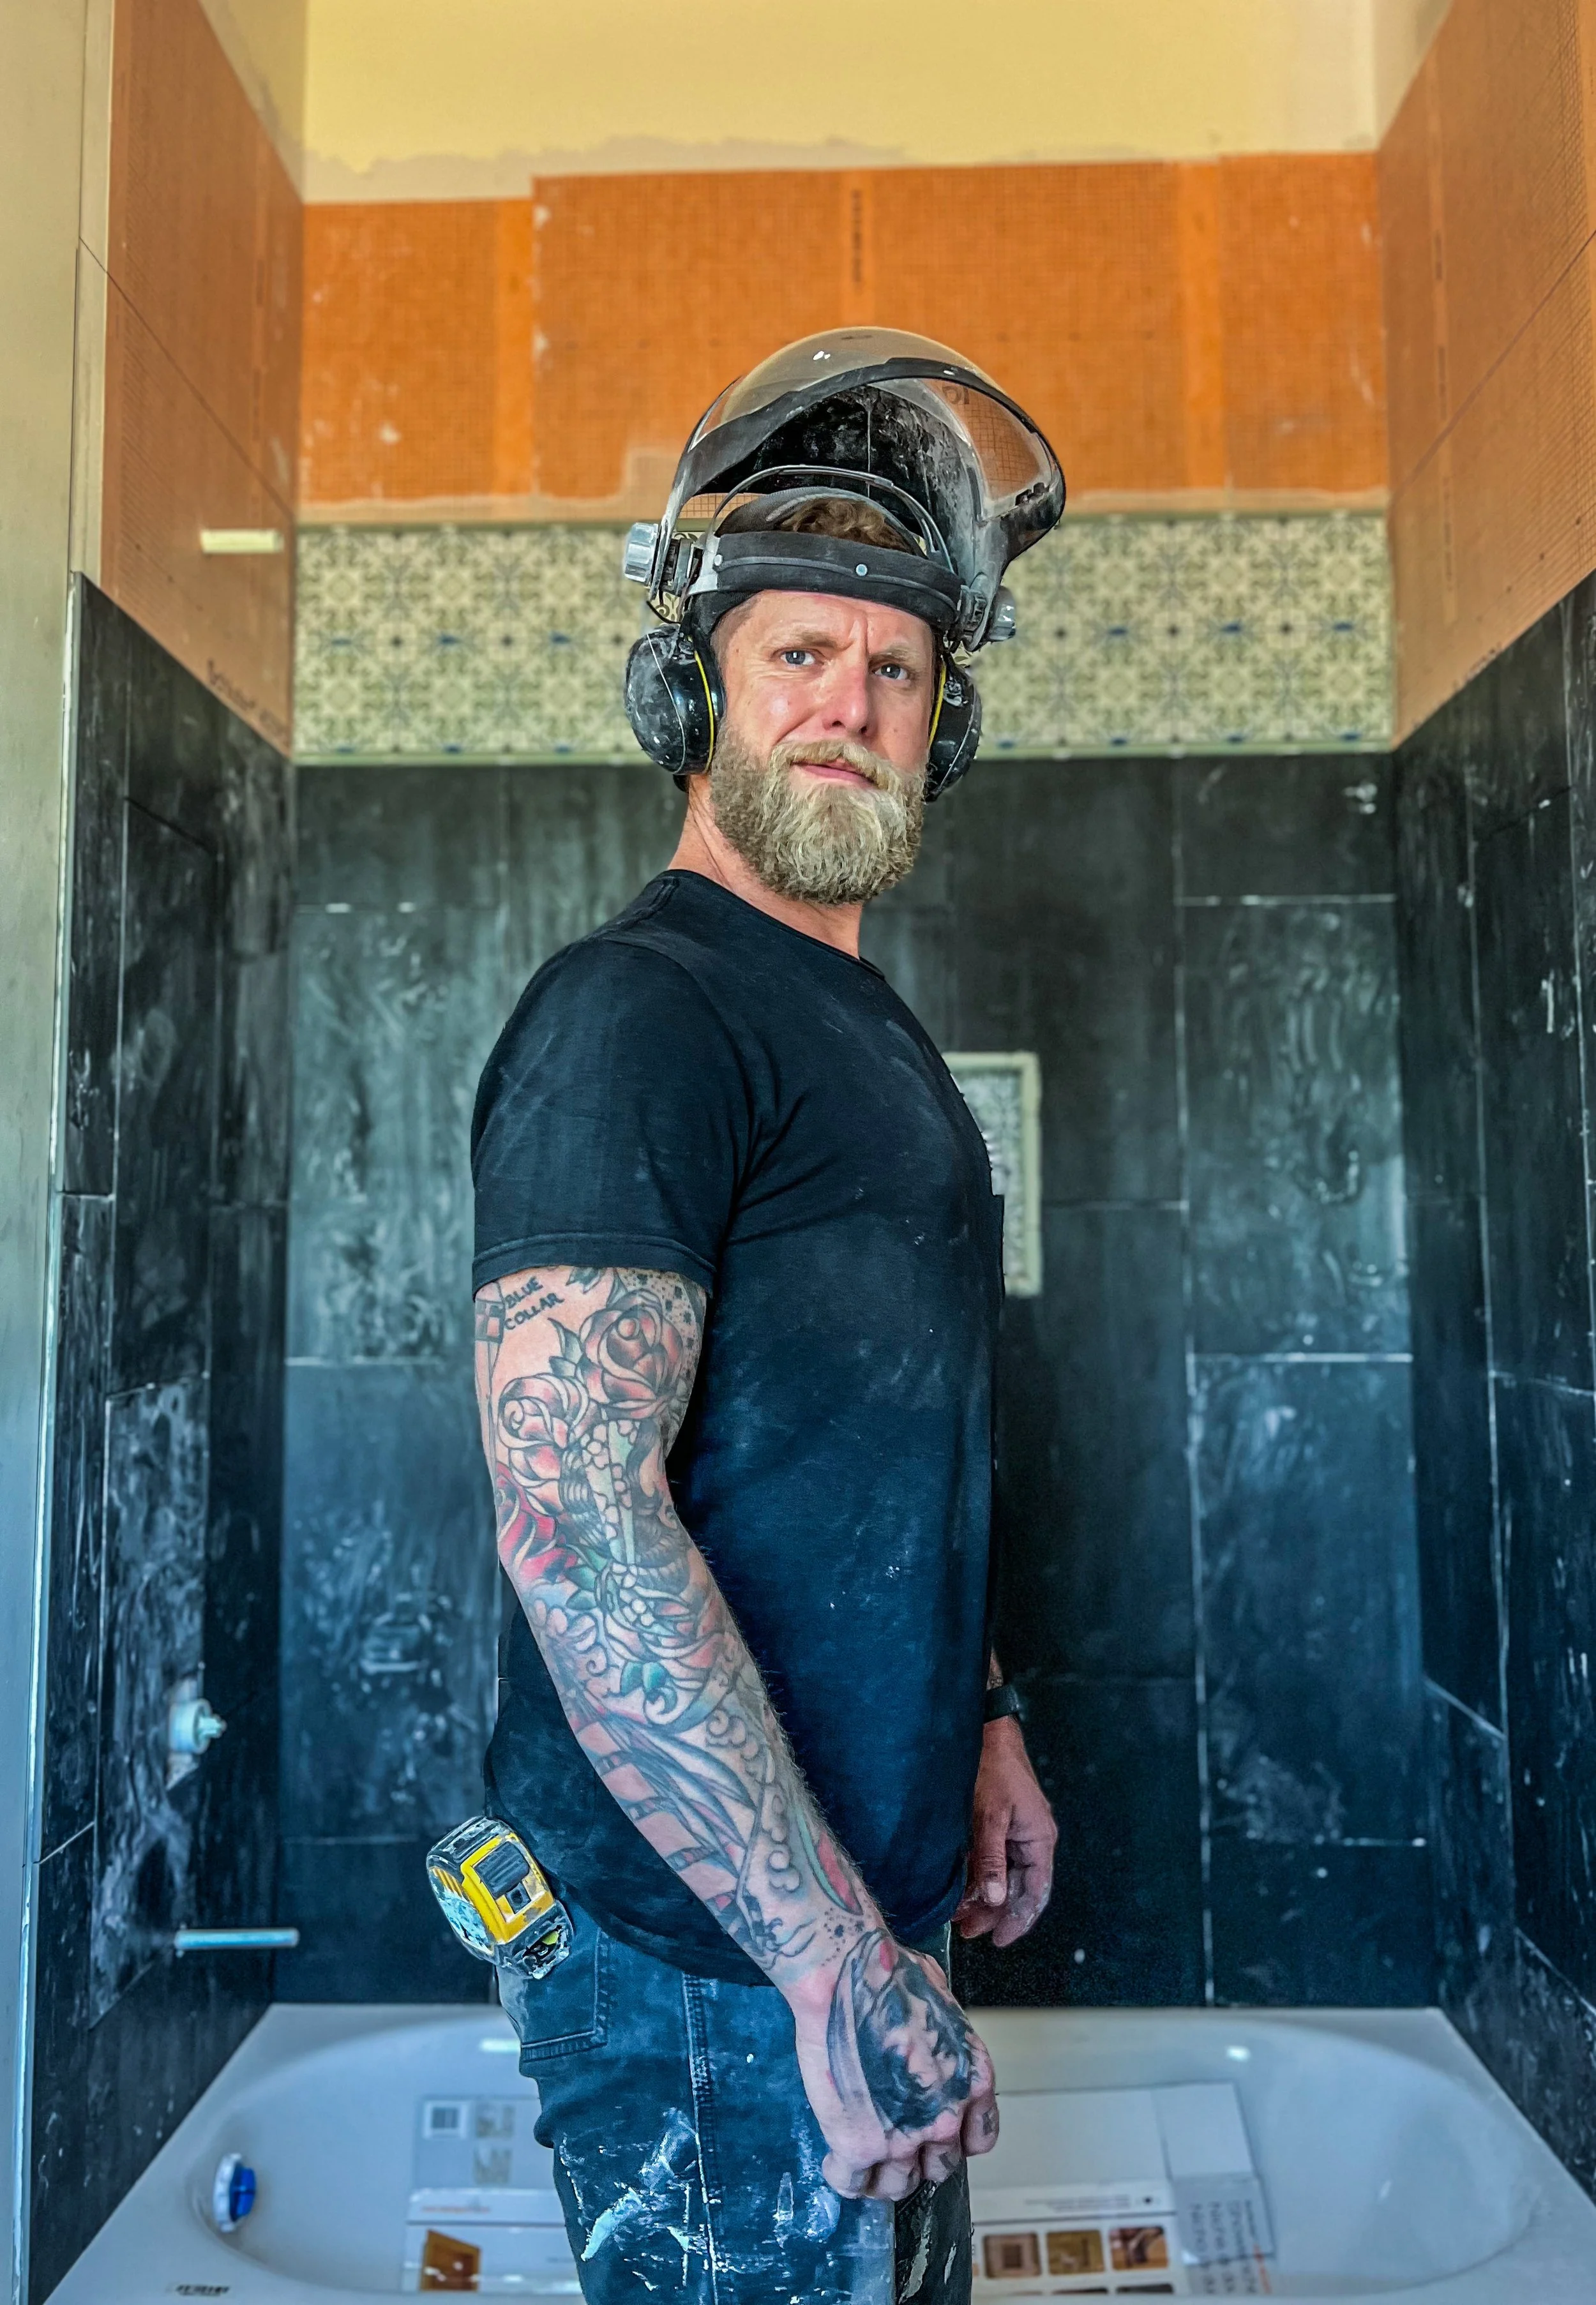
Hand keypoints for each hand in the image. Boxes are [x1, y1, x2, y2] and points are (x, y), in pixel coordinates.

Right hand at [787, 1932, 999, 2200]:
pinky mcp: (858, 2145)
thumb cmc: (889, 1973)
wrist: (846, 1974)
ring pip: (897, 2186)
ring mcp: (903, 2138)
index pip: (978, 2139)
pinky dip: (843, 2176)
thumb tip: (928, 2044)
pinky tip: (835, 2158)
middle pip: (938, 2168)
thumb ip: (943, 2042)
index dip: (953, 2138)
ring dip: (880, 2174)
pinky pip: (852, 2184)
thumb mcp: (942, 2004)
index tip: (933, 2132)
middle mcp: (946, 2118)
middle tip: (892, 2138)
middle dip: (917, 2157)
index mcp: (973, 2081)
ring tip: (862, 2155)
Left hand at [954, 1715, 1056, 1946]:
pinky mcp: (1000, 1824)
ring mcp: (1017, 1832)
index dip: (1018, 1919)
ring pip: (1003, 1875)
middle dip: (993, 1911)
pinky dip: (979, 1875)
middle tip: (966, 1930)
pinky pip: (994, 1859)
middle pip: (1017, 1887)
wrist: (987, 1730)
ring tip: (958, 1914)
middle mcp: (1032, 1840)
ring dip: (983, 1895)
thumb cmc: (993, 1768)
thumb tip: (994, 1899)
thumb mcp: (990, 1815)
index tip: (997, 1941)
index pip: (1035, 1892)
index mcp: (1039, 1839)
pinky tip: (961, 1887)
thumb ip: (992, 1858)